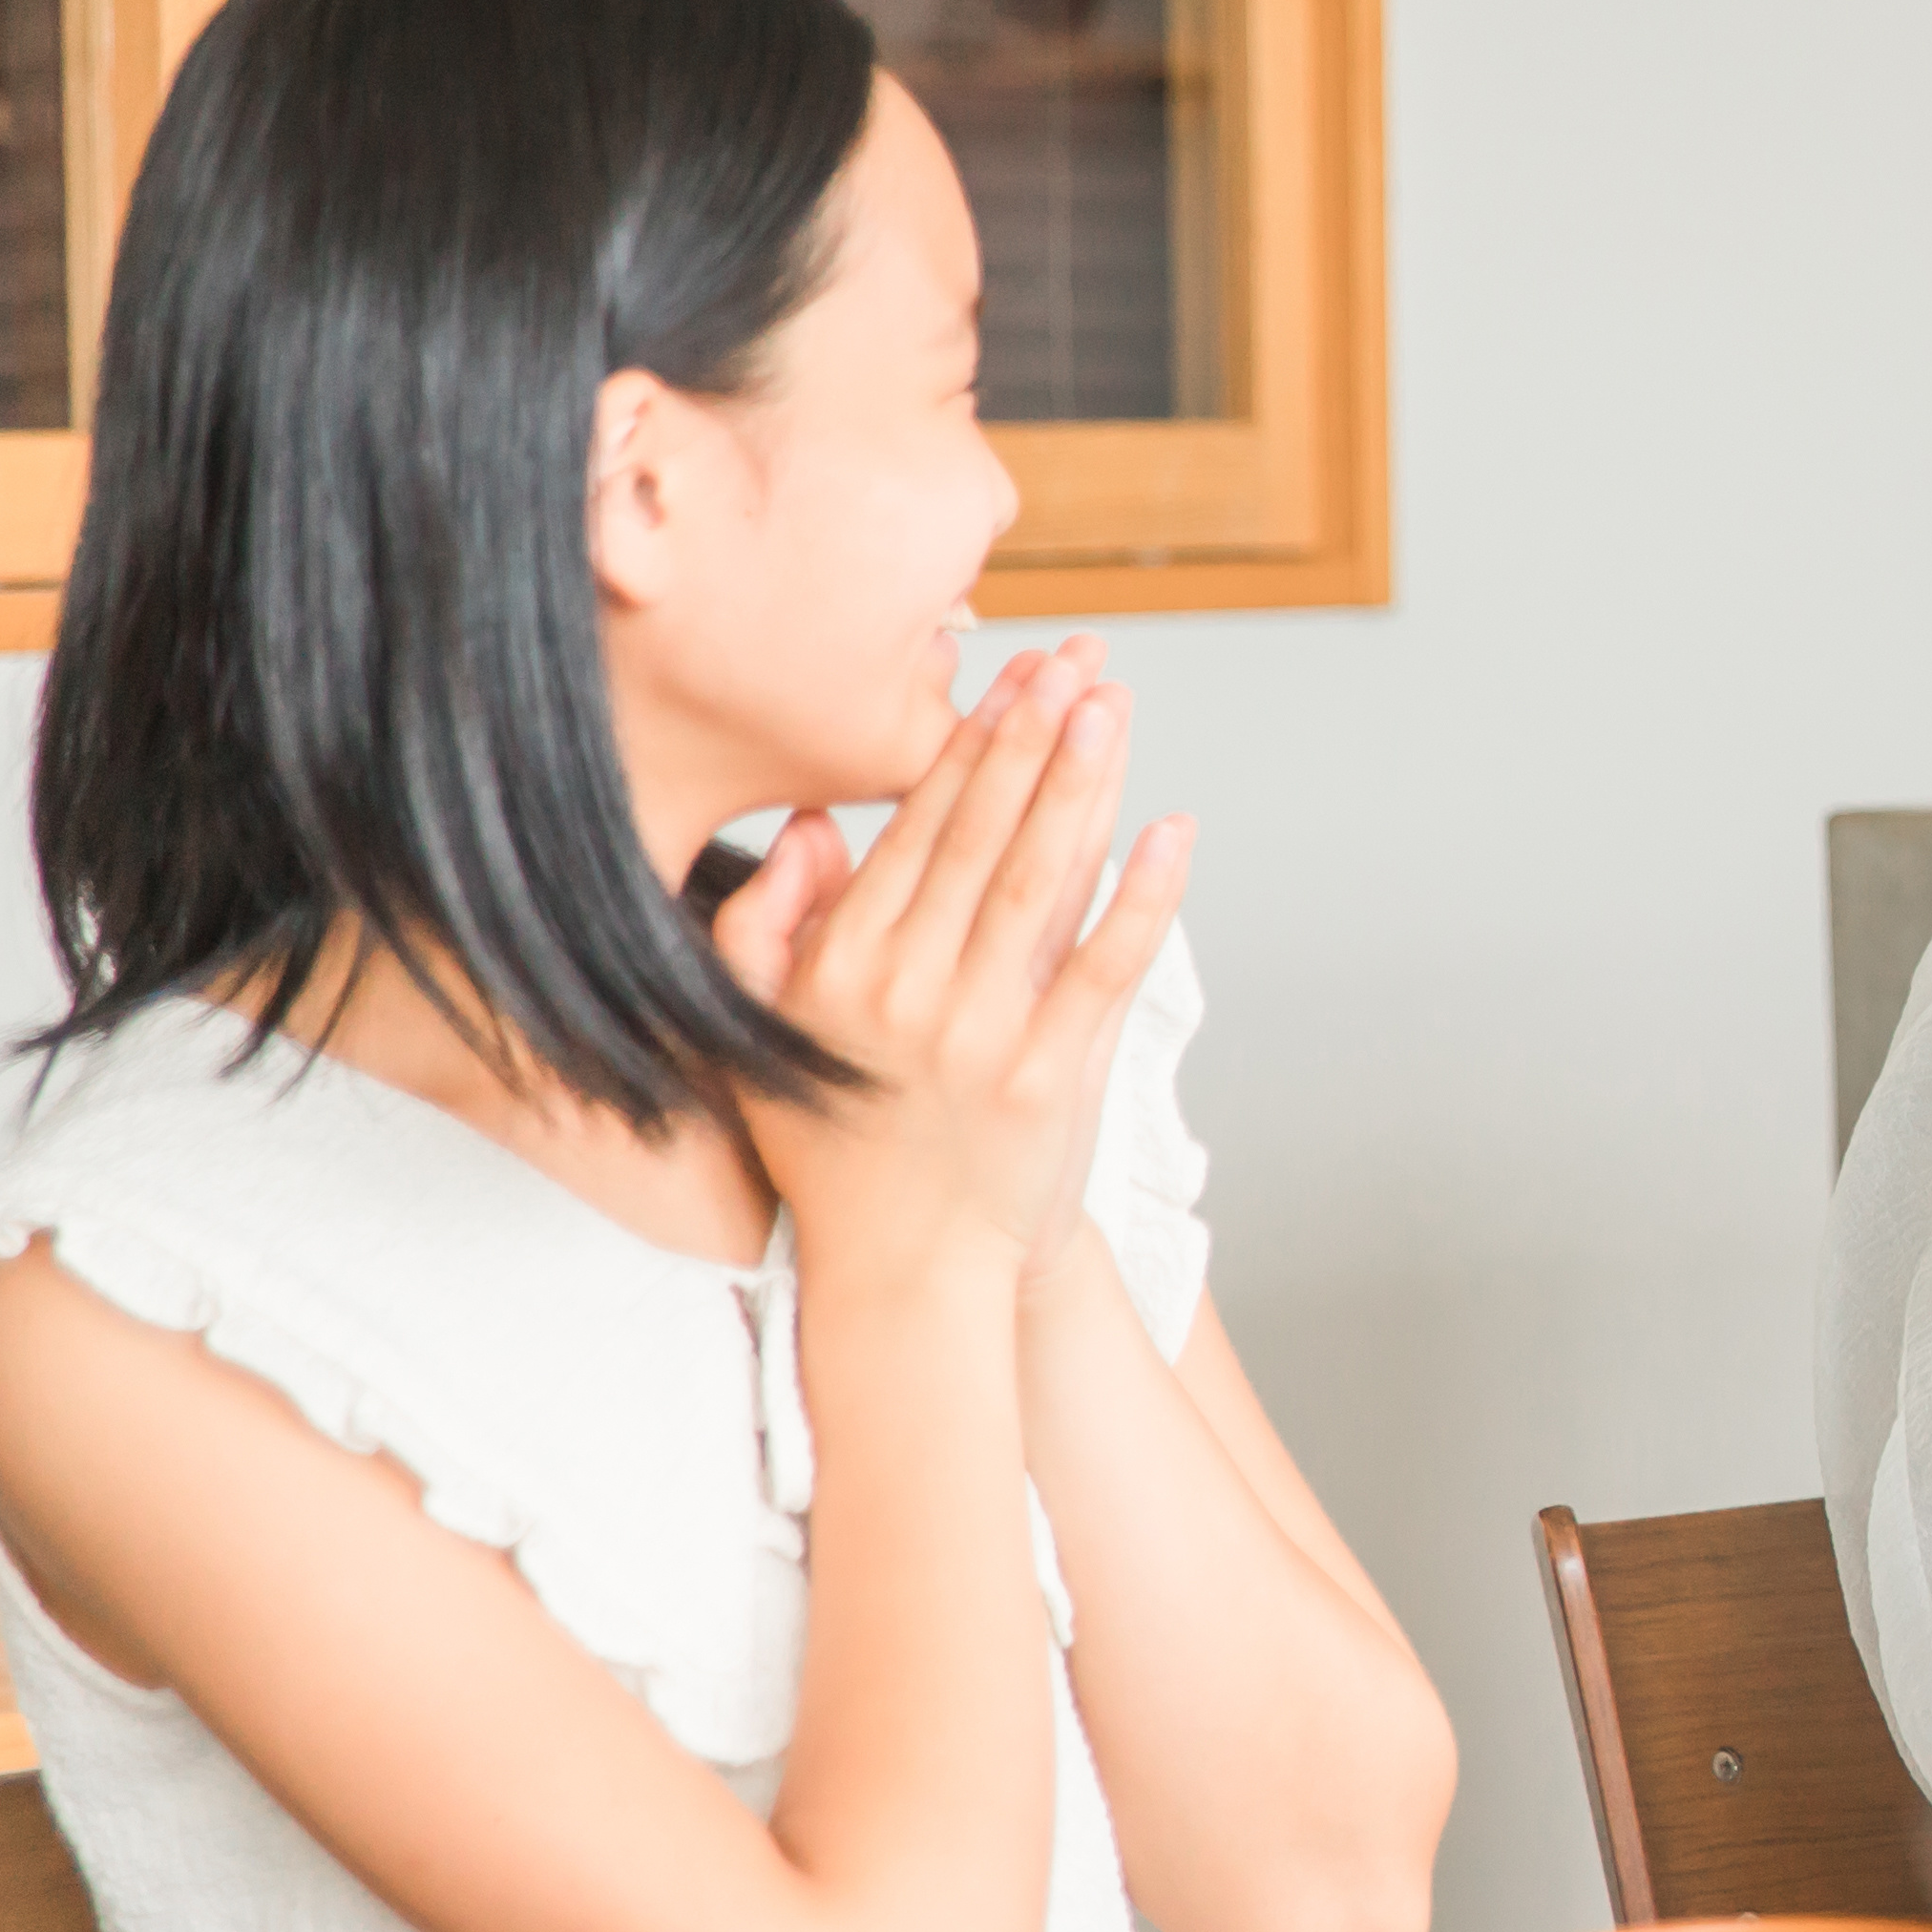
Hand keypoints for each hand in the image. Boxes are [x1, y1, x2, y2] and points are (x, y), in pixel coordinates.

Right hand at [718, 648, 1195, 1292]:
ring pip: (1039, 885)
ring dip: (1081, 789)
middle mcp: (906, 992)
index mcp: (839, 969)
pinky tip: (1169, 833)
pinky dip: (1141, 900)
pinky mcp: (1050, 1081)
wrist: (904, 1269)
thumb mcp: (762, 1030)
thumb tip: (817, 824)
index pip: (917, 832)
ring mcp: (981, 1036)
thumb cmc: (839, 1143)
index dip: (972, 748)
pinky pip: (1103, 971)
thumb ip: (767, 925)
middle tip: (1076, 662)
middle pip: (983, 839)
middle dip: (1033, 740)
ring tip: (1112, 708)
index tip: (1013, 679)